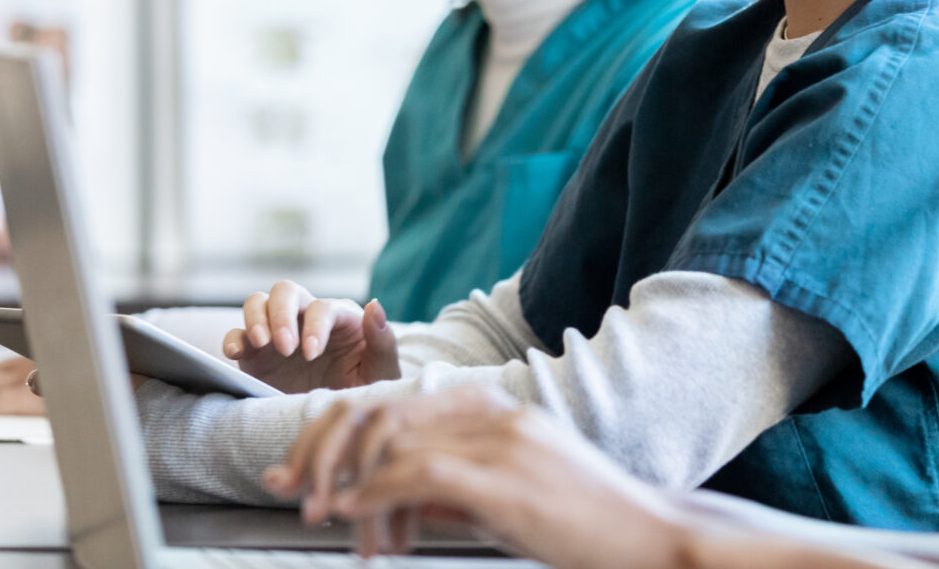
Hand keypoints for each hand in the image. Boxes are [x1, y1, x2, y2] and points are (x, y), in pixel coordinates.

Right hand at [221, 281, 399, 392]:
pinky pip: (237, 336)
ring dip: (256, 319)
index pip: (322, 308)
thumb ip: (382, 340)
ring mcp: (277, 334)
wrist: (338, 422)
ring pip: (257, 302)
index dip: (315, 326)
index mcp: (338, 318)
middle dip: (282, 314)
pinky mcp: (255, 356)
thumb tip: (373, 305)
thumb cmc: (366, 390)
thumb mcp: (382, 371)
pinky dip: (233, 340)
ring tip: (262, 345)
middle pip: (285, 291)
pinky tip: (235, 353)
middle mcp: (305, 319)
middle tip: (286, 348)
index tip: (312, 354)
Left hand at [265, 385, 688, 568]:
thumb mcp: (510, 500)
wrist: (648, 536)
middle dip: (324, 450)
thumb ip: (457, 493)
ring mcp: (500, 439)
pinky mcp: (503, 476)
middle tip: (290, 490)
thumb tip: (403, 507)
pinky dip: (374, 495)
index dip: (338, 432)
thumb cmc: (586, 525)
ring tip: (326, 520)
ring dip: (348, 486)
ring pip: (392, 444)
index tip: (300, 467)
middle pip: (381, 412)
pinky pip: (417, 474)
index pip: (395, 402)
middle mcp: (492, 412)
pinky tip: (351, 515)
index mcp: (494, 409)